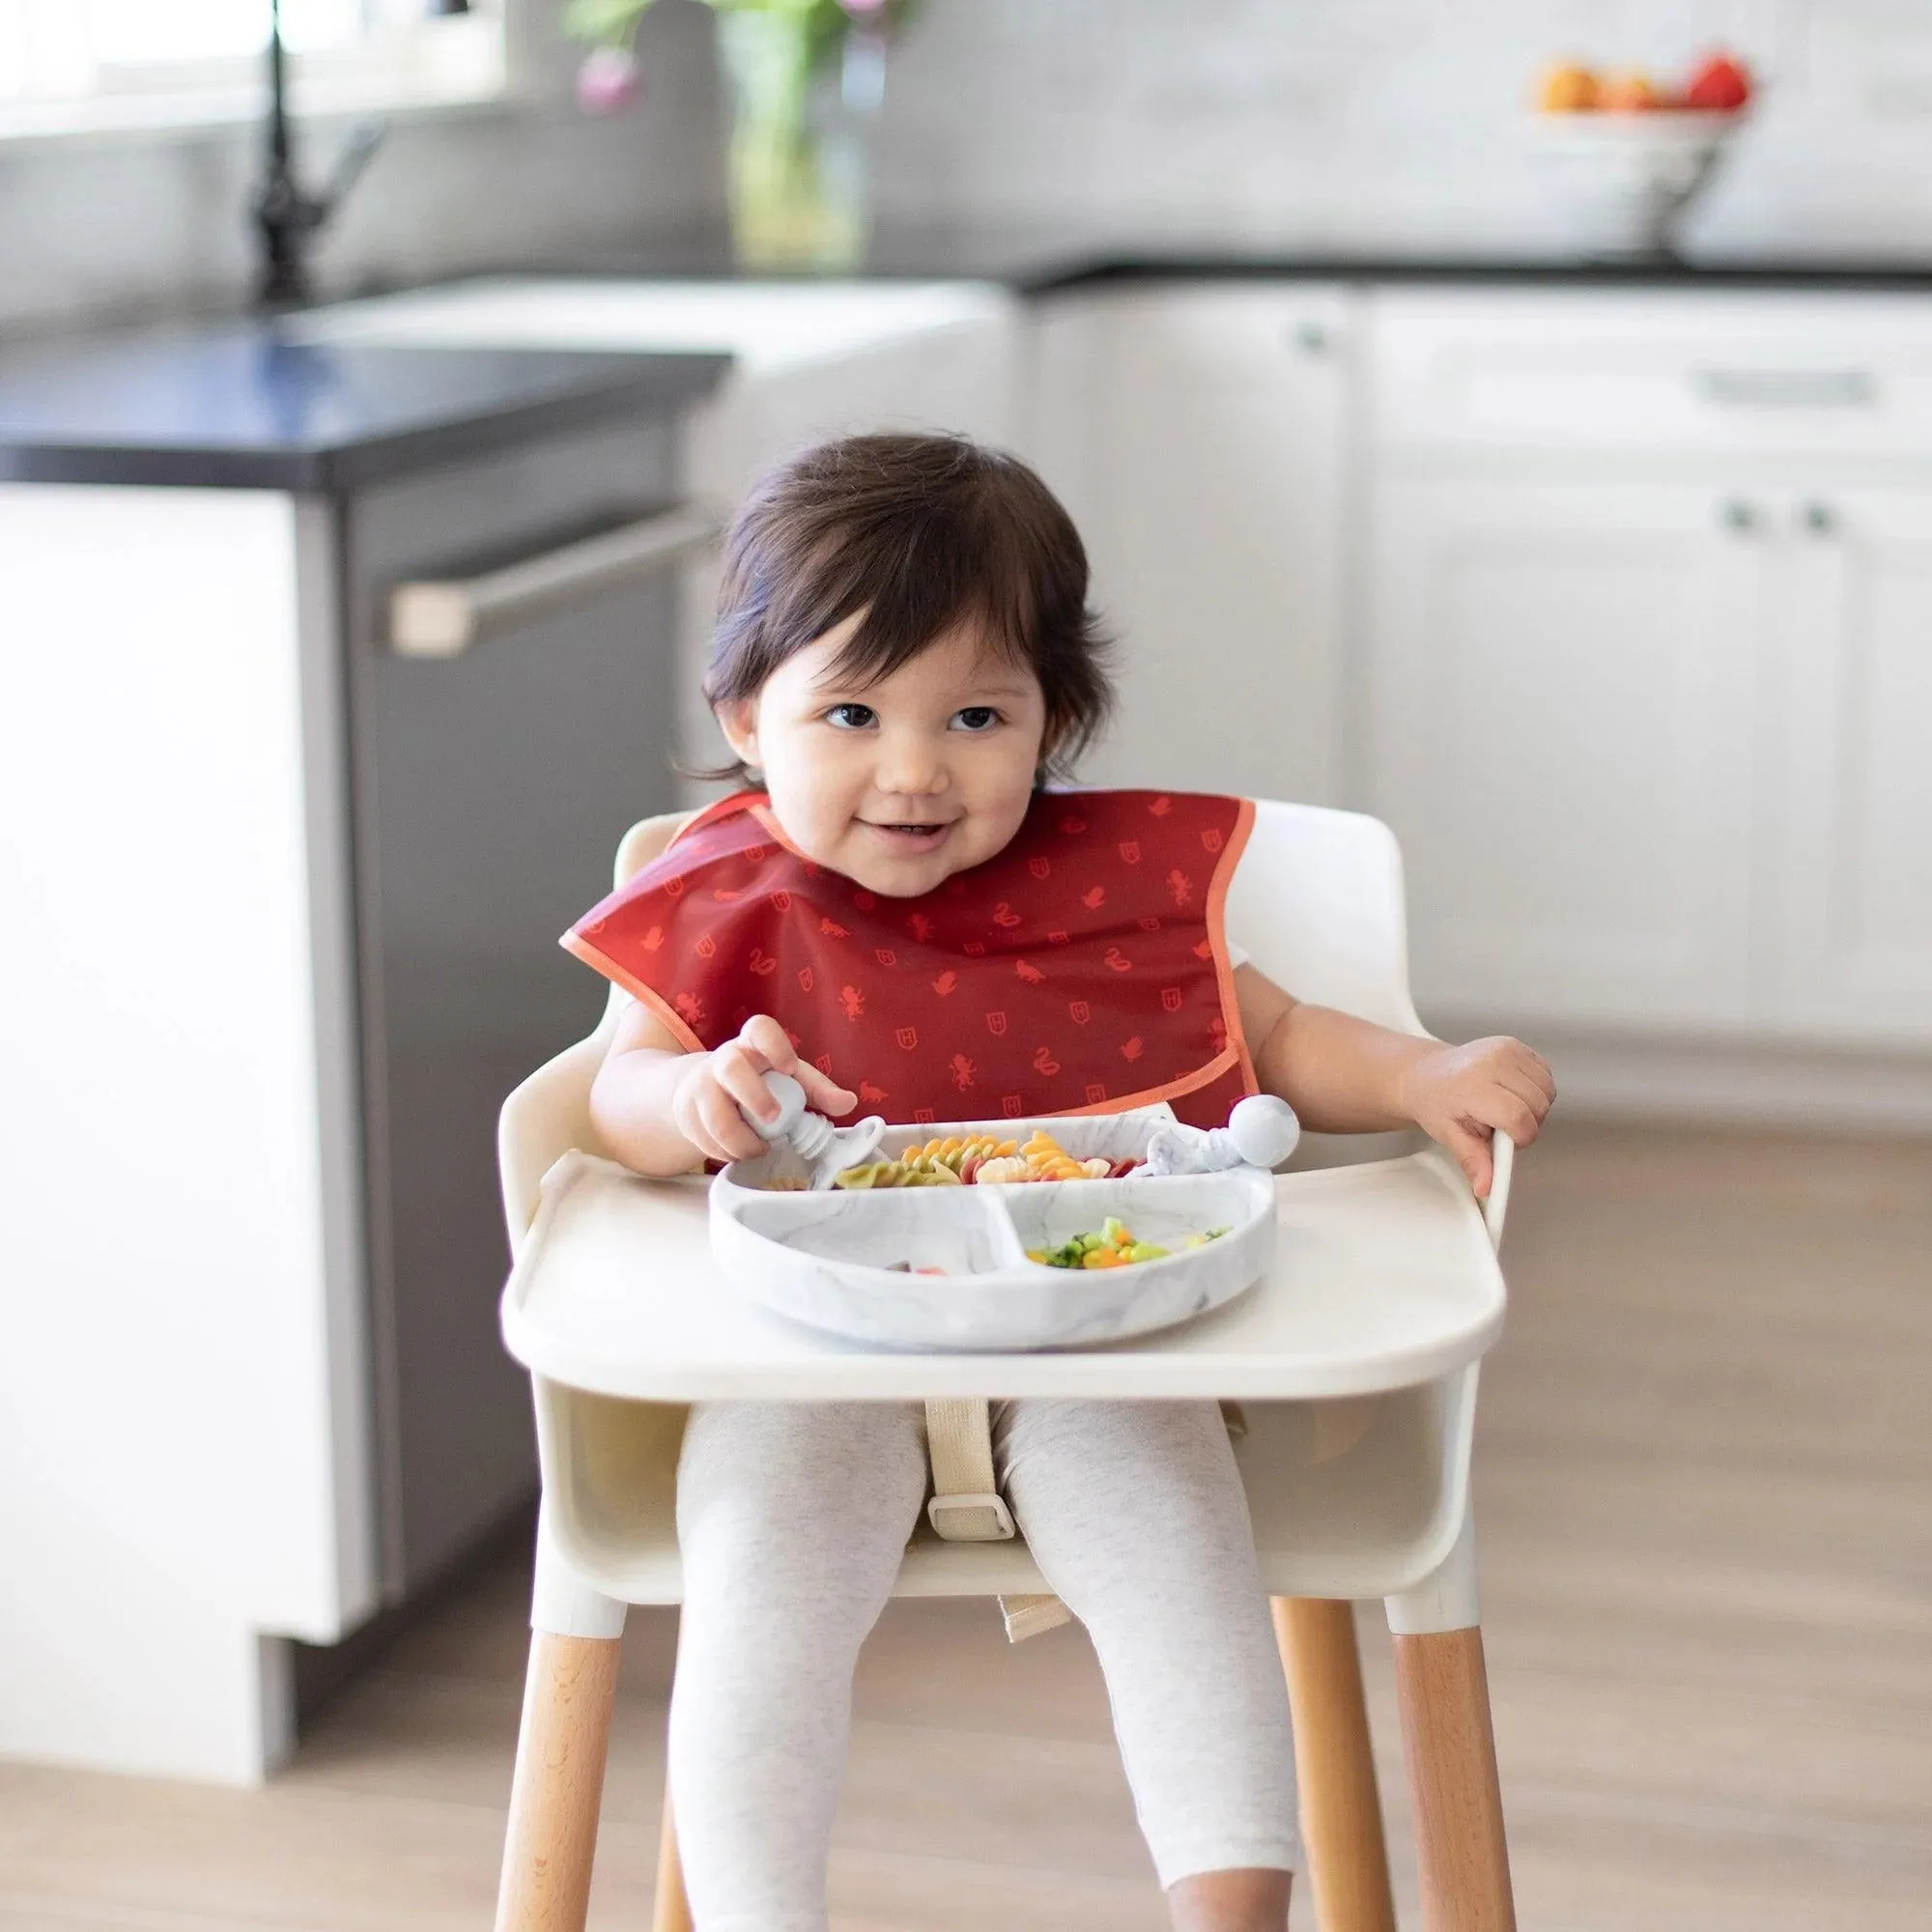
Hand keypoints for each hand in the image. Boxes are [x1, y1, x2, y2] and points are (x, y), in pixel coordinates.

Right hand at [669, 1015, 857, 1164]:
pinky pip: (705, 1139)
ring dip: (742, 1140)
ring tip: (762, 1147)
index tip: (790, 1068)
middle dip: (754, 1096)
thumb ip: (819, 1091)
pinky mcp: (687, 1113)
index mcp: (754, 1044)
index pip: (760, 1029)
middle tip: (774, 1119)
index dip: (775, 1045)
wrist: (707, 1091)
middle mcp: (725, 1060)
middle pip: (731, 1069)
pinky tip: (741, 1152)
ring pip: (714, 1115)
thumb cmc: (761, 1082)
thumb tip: (849, 1103)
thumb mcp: (791, 1081)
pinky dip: (727, 1153)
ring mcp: (701, 1086)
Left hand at [1398, 1036, 1554, 1198]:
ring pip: (1547, 1090)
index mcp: (1473, 1085)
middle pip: (1538, 1105)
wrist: (1427, 1075)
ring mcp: (1506, 1048)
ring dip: (1535, 1107)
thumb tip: (1487, 1186)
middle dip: (1527, 1123)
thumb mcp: (1449, 1135)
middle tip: (1501, 1125)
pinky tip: (1513, 1093)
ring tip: (1505, 1109)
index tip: (1508, 1143)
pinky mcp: (1516, 1044)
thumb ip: (1473, 1160)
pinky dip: (1536, 1089)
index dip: (1521, 1137)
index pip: (1518, 1117)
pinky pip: (1545, 1074)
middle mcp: (1492, 1061)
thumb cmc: (1436, 1102)